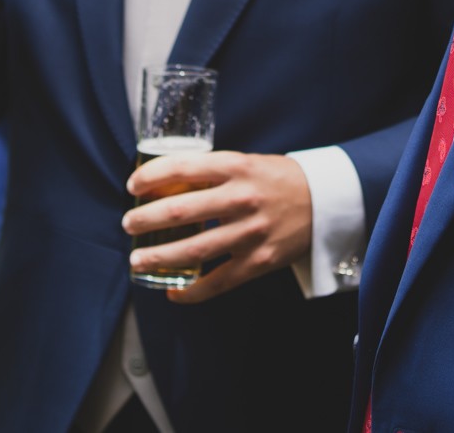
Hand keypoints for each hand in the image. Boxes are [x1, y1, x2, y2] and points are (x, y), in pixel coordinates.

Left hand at [122, 151, 312, 303]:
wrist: (324, 201)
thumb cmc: (276, 179)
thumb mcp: (246, 163)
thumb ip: (211, 173)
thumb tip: (164, 184)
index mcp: (236, 167)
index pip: (182, 168)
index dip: (151, 177)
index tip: (132, 186)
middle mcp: (241, 199)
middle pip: (180, 211)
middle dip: (145, 220)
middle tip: (129, 224)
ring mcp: (250, 233)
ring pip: (194, 250)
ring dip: (159, 257)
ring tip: (138, 259)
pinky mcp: (259, 262)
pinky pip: (218, 282)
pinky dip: (191, 291)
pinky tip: (173, 291)